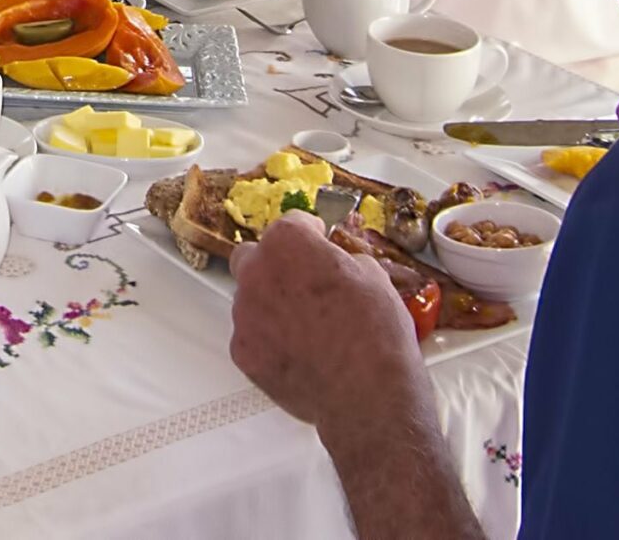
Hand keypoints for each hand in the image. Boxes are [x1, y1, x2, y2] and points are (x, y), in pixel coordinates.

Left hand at [229, 214, 430, 428]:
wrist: (368, 396)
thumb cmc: (376, 333)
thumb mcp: (374, 278)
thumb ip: (344, 261)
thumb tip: (339, 264)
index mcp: (289, 243)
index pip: (293, 223)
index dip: (311, 233)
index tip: (318, 239)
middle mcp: (257, 271)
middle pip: (256, 256)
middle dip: (277, 264)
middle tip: (305, 283)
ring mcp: (245, 313)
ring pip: (252, 298)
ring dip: (272, 304)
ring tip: (307, 327)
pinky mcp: (242, 352)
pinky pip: (252, 335)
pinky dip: (269, 340)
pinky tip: (299, 353)